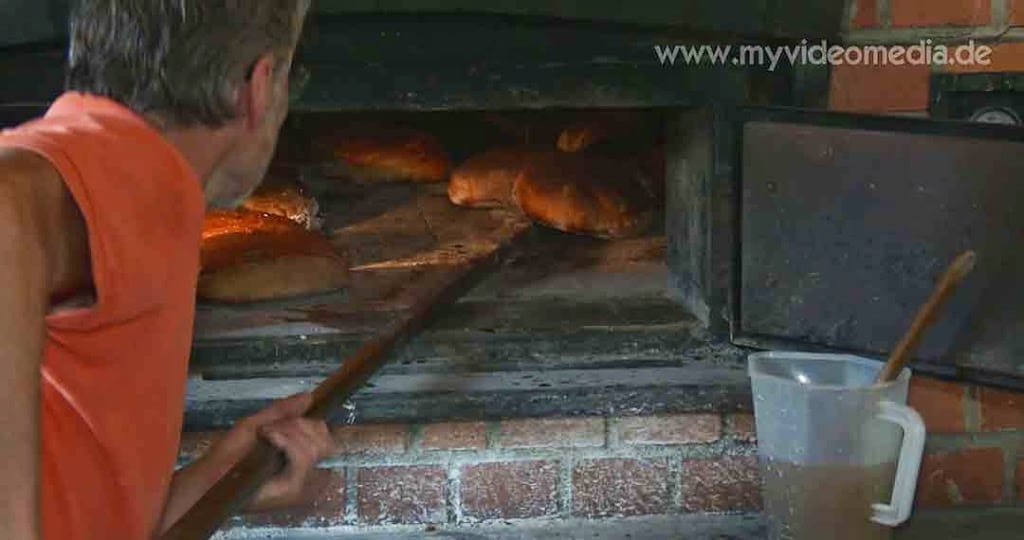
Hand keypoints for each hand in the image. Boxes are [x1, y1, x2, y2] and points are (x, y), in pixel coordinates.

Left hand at [206, 393, 334, 512]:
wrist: (211, 474)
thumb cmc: (230, 452)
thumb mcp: (257, 423)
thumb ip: (284, 410)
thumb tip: (309, 396)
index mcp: (298, 456)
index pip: (325, 438)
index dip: (313, 423)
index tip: (290, 419)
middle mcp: (304, 471)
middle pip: (325, 441)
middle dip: (301, 425)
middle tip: (274, 427)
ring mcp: (300, 481)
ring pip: (314, 447)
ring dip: (289, 432)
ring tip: (266, 434)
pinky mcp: (292, 488)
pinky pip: (302, 458)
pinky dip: (286, 441)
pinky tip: (269, 438)